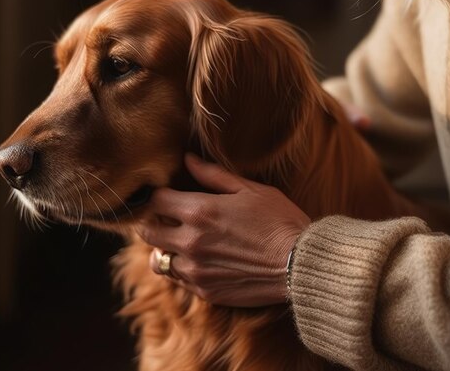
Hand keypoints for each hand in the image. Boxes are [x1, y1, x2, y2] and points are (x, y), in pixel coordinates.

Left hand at [138, 153, 309, 306]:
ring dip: (165, 249)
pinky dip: (182, 269)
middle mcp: (190, 242)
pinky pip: (178, 280)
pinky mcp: (205, 291)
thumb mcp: (250, 189)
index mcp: (198, 211)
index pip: (155, 200)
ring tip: (181, 243)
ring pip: (158, 260)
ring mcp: (195, 270)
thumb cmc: (280, 221)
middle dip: (153, 222)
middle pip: (147, 232)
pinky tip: (201, 261)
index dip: (159, 195)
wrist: (301, 265)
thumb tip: (188, 159)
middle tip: (168, 219)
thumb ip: (213, 175)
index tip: (168, 195)